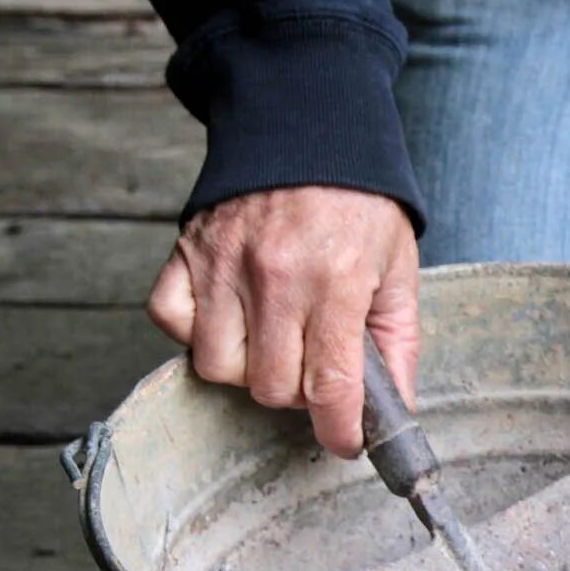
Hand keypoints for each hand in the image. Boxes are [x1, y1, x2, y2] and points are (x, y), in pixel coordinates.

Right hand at [146, 187, 419, 458]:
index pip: (329, 385)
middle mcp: (274, 276)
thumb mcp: (398, 269)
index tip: (344, 442)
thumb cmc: (358, 203)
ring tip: (275, 341)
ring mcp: (222, 264)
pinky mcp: (185, 252)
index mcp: (335, 281)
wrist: (308, 128)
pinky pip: (171, 322)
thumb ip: (398, 342)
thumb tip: (397, 408)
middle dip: (299, 393)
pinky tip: (231, 319)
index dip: (338, 430)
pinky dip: (196, 333)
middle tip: (315, 367)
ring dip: (249, 369)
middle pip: (271, 386)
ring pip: (218, 367)